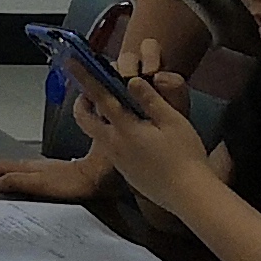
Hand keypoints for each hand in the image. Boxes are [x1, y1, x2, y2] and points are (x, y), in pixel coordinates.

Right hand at [0, 152, 114, 202]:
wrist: (100, 175)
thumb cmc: (77, 181)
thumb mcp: (42, 184)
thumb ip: (18, 182)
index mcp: (28, 167)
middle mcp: (35, 166)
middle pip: (4, 165)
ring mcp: (45, 169)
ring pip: (15, 167)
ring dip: (0, 171)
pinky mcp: (55, 174)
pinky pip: (27, 173)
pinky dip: (16, 175)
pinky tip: (20, 179)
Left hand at [71, 66, 214, 212]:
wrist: (189, 197)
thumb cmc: (186, 157)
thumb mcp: (173, 122)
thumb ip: (150, 100)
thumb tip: (132, 80)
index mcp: (125, 129)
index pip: (99, 98)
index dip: (84, 78)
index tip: (72, 63)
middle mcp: (114, 146)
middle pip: (85, 120)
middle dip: (82, 102)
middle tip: (90, 90)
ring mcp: (118, 161)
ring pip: (96, 134)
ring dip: (97, 118)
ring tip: (113, 107)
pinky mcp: (125, 172)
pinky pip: (109, 148)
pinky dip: (110, 134)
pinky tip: (131, 133)